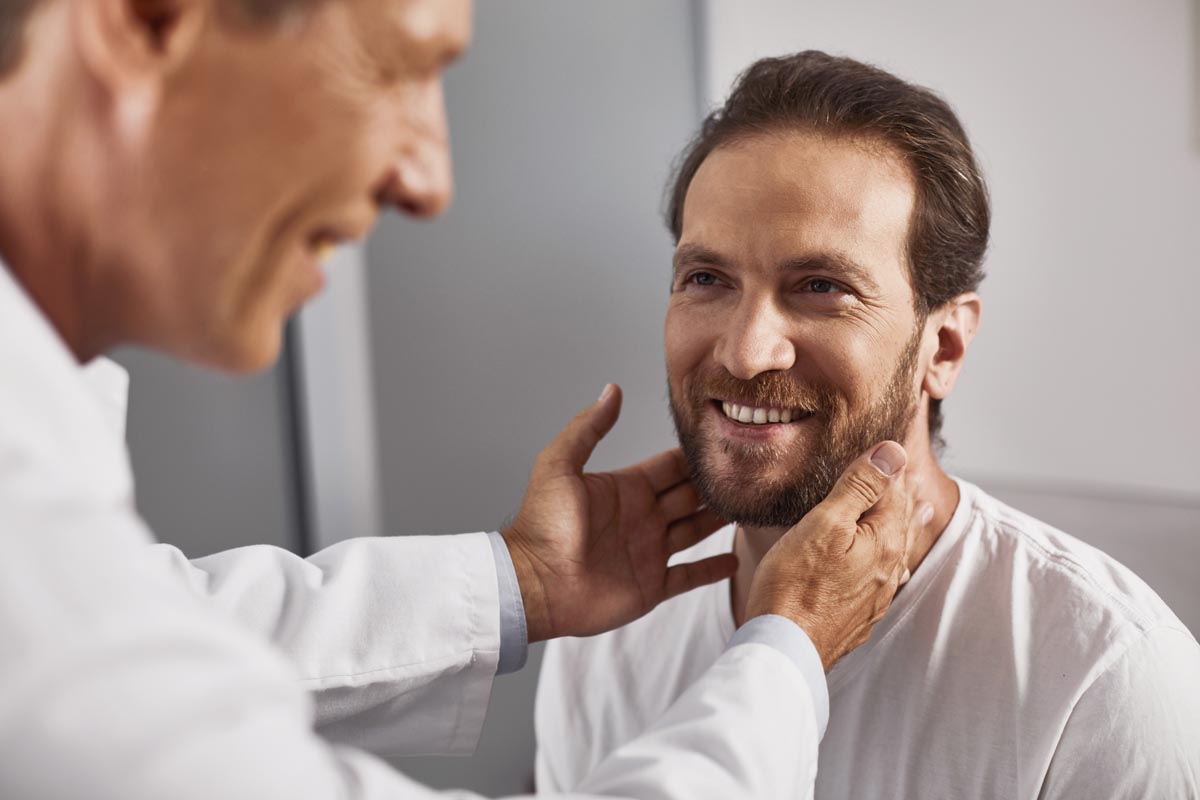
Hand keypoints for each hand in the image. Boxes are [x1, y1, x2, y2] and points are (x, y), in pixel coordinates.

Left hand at [502, 384, 735, 641]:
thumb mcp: (560, 466)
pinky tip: (735, 558)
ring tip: (750, 508)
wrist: (534, 584)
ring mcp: (647, 553)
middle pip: (689, 497)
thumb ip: (588, 428)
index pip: (670, 467)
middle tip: (749, 474)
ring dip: (719, 521)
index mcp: (625, 489)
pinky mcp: (650, 587)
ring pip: (694, 531)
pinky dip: (712, 569)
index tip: (726, 442)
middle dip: (715, 486)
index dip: (695, 457)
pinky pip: (689, 576)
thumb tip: (611, 390)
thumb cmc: (541, 526)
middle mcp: (641, 518)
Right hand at [745, 441, 930, 670]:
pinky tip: (893, 569)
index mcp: (885, 543)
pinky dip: (889, 559)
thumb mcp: (825, 523)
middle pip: (899, 522)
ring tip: (920, 510)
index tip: (890, 445)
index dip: (888, 466)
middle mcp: (888, 571)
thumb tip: (893, 453)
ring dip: (903, 526)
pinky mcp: (857, 616)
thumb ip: (860, 488)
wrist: (782, 648)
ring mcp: (874, 597)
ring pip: (895, 552)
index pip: (893, 492)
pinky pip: (882, 578)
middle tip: (910, 472)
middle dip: (903, 495)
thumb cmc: (795, 584)